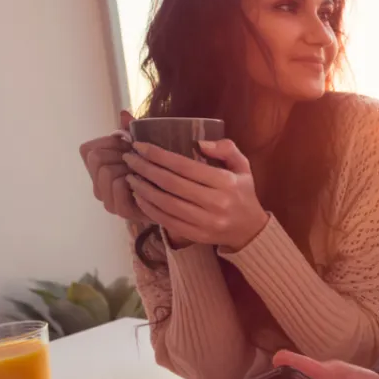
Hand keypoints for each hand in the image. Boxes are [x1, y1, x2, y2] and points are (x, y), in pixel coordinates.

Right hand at [79, 111, 147, 223]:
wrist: (176, 198)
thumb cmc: (156, 170)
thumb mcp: (143, 146)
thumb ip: (130, 130)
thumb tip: (124, 113)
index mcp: (98, 168)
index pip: (87, 149)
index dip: (109, 143)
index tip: (127, 146)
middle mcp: (98, 184)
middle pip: (96, 158)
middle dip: (119, 154)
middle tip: (138, 161)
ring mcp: (107, 199)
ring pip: (106, 171)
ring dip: (127, 167)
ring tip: (142, 173)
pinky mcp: (120, 210)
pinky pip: (117, 185)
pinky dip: (131, 180)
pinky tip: (143, 183)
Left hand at [122, 139, 268, 250]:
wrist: (249, 230)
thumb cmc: (242, 193)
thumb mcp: (242, 166)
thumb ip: (226, 148)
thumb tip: (199, 142)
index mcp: (225, 182)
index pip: (185, 166)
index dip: (159, 155)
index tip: (140, 146)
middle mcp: (215, 202)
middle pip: (171, 184)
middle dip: (145, 169)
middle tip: (129, 159)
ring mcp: (205, 222)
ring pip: (166, 204)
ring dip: (143, 190)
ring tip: (130, 177)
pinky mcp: (196, 235)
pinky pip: (166, 221)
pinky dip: (149, 209)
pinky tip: (139, 198)